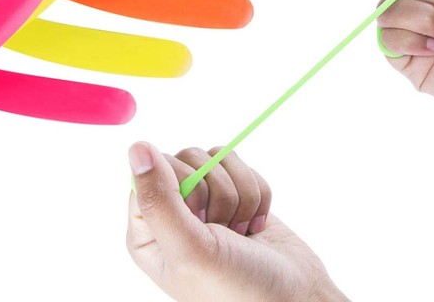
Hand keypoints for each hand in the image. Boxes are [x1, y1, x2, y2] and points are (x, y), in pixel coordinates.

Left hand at [126, 142, 348, 301]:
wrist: (296, 301)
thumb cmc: (238, 289)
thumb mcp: (190, 249)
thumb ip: (159, 199)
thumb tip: (137, 147)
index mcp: (149, 230)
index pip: (151, 171)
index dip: (181, 183)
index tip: (198, 217)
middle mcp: (172, 214)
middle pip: (186, 159)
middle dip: (216, 191)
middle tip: (223, 230)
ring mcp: (205, 203)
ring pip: (216, 158)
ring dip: (240, 194)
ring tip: (241, 231)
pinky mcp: (235, 196)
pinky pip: (241, 165)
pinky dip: (257, 194)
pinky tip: (257, 226)